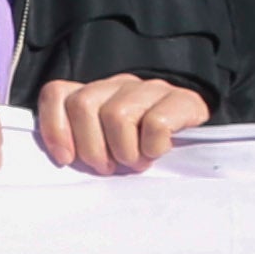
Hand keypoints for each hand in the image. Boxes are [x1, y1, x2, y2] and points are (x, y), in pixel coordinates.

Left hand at [34, 73, 210, 175]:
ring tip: (136, 162)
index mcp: (93, 95)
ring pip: (116, 114)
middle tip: (109, 168)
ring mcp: (149, 88)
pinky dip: (153, 148)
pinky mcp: (181, 99)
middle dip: (91, 148)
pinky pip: (155, 123)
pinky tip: (157, 152)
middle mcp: (117, 85)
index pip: (56, 93)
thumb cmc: (141, 153)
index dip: (53, 127)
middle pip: (83, 105)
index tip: (65, 159)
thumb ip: (79, 149)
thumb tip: (61, 161)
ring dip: (124, 151)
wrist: (200, 145)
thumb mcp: (104, 153)